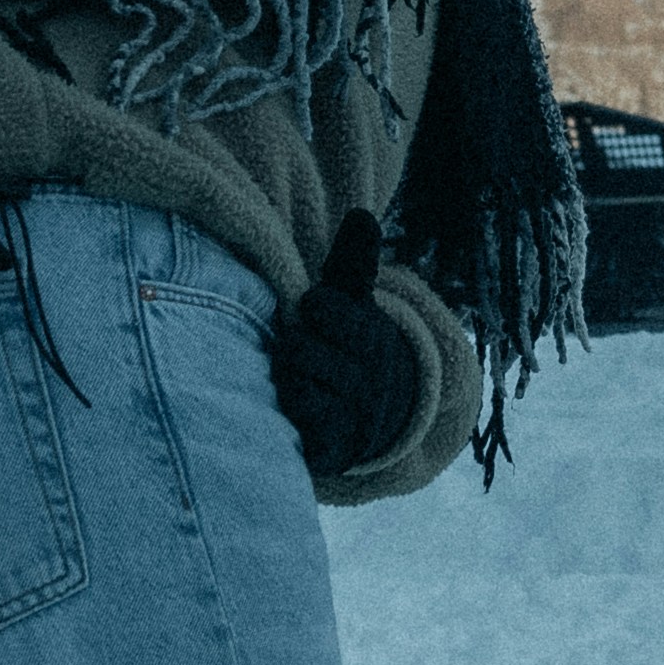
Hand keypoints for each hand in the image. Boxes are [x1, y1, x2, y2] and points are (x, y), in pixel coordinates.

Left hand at [267, 207, 420, 482]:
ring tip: (298, 378)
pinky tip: (292, 407)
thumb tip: (362, 214)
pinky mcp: (331, 449)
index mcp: (372, 337)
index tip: (316, 310)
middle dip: (293, 347)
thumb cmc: (348, 345)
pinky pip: (296, 426)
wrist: (378, 416)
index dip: (313, 307)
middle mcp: (369, 380)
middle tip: (303, 349)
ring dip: (286, 380)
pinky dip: (289, 415)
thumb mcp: (354, 304)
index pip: (323, 308)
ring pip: (294, 386)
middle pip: (298, 349)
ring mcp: (352, 417)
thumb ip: (354, 262)